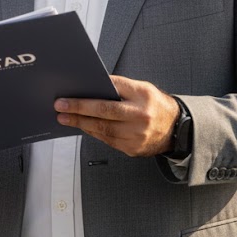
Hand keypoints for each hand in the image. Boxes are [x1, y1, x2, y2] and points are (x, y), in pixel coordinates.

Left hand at [54, 75, 179, 156]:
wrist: (176, 128)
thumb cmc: (155, 104)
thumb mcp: (142, 88)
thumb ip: (119, 86)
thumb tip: (91, 86)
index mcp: (143, 97)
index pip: (110, 95)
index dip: (87, 97)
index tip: (68, 96)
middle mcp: (141, 118)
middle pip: (104, 114)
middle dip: (78, 110)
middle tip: (60, 107)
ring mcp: (137, 136)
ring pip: (103, 130)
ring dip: (81, 123)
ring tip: (66, 118)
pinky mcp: (133, 149)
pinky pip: (108, 141)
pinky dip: (93, 133)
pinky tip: (83, 126)